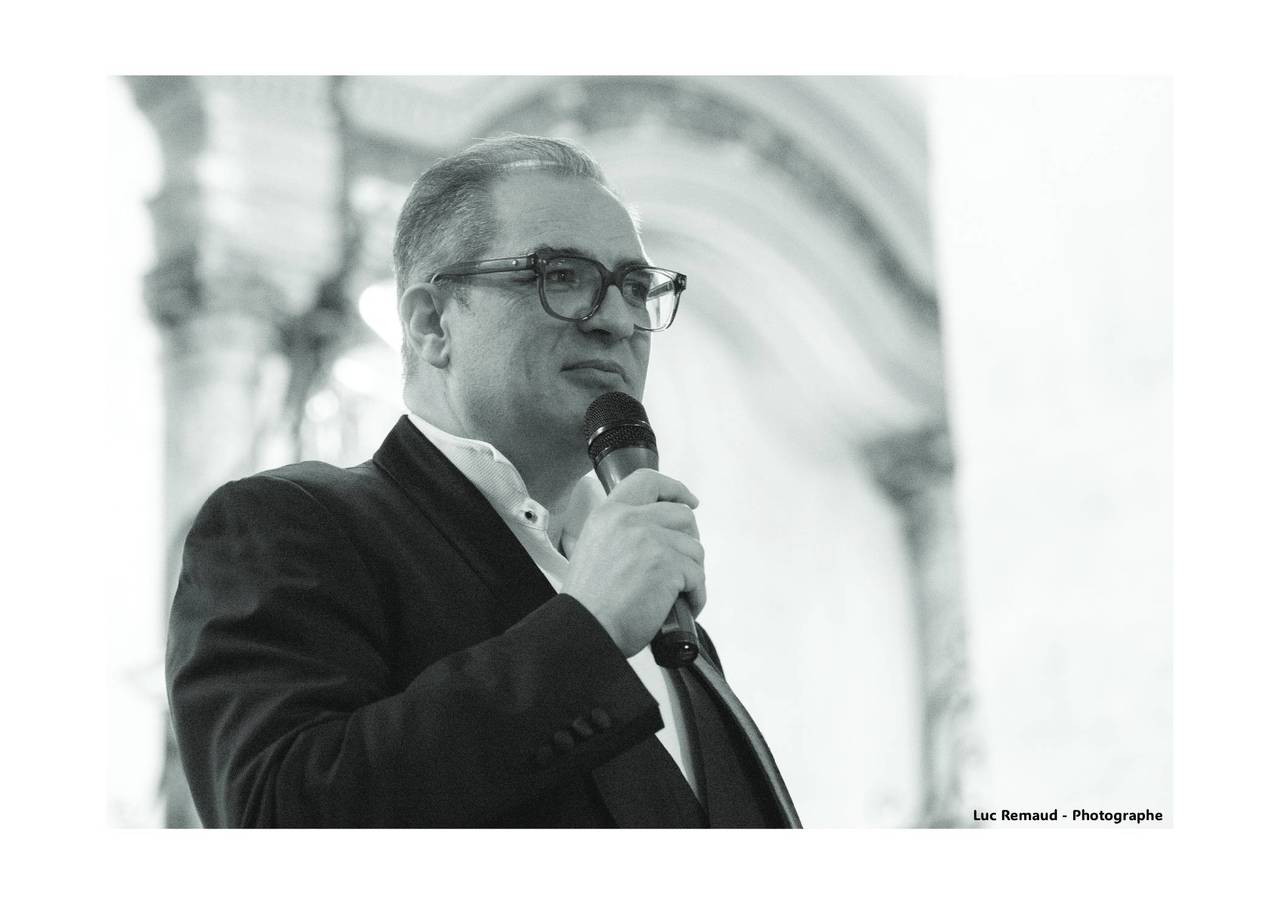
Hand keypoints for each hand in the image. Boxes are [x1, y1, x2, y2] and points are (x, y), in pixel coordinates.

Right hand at [564, 469, 705, 657]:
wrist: (587, 628)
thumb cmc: (590, 602)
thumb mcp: (595, 547)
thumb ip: (622, 532)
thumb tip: (656, 533)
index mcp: (609, 513)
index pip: (649, 481)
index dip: (674, 489)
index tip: (689, 501)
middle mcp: (630, 520)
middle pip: (682, 515)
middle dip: (689, 540)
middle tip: (682, 563)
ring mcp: (651, 540)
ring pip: (694, 548)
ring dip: (691, 573)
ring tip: (676, 593)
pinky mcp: (667, 565)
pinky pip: (698, 576)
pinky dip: (696, 595)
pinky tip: (682, 605)